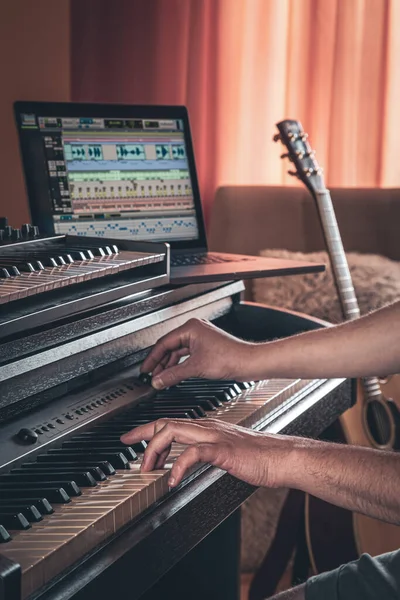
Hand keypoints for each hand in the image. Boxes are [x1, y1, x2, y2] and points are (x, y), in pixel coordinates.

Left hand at [121, 418, 294, 488]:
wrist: (282, 457)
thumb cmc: (261, 456)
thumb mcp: (227, 452)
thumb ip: (207, 452)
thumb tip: (190, 461)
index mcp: (208, 427)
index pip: (172, 422)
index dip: (148, 429)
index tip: (131, 437)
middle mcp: (208, 427)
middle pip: (166, 423)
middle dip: (143, 435)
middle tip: (129, 450)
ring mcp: (215, 436)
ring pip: (174, 431)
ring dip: (155, 450)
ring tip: (148, 470)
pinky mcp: (223, 450)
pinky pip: (193, 453)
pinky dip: (178, 466)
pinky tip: (173, 480)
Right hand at [141, 318, 254, 388]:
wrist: (248, 362)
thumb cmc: (230, 358)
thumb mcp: (196, 368)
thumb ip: (173, 375)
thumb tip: (158, 380)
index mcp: (190, 328)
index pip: (163, 343)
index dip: (152, 358)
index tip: (145, 369)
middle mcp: (195, 330)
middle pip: (170, 347)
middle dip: (160, 363)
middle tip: (152, 376)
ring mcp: (201, 338)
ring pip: (178, 352)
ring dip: (170, 365)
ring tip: (162, 378)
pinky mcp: (206, 347)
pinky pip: (187, 355)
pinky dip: (180, 365)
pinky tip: (176, 375)